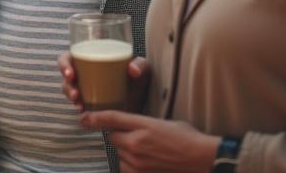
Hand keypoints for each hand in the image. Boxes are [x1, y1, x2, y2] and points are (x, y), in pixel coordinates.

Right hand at [59, 54, 151, 113]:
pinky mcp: (88, 102)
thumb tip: (132, 70)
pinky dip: (78, 107)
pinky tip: (83, 111)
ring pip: (69, 90)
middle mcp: (84, 72)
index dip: (64, 64)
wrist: (144, 100)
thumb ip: (140, 65)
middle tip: (76, 94)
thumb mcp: (143, 68)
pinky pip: (78, 104)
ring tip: (79, 105)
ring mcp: (85, 88)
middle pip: (67, 76)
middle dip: (67, 85)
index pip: (70, 57)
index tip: (70, 74)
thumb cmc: (140, 78)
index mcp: (91, 57)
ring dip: (71, 97)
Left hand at [81, 110, 219, 172]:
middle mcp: (137, 144)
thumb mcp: (163, 122)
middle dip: (118, 137)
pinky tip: (142, 162)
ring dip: (125, 152)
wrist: (202, 159)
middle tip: (133, 137)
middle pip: (113, 138)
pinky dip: (129, 165)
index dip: (95, 117)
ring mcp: (138, 162)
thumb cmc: (186, 138)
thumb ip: (141, 123)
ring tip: (143, 151)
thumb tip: (126, 125)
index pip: (112, 118)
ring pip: (119, 154)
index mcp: (144, 125)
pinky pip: (125, 168)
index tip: (84, 118)